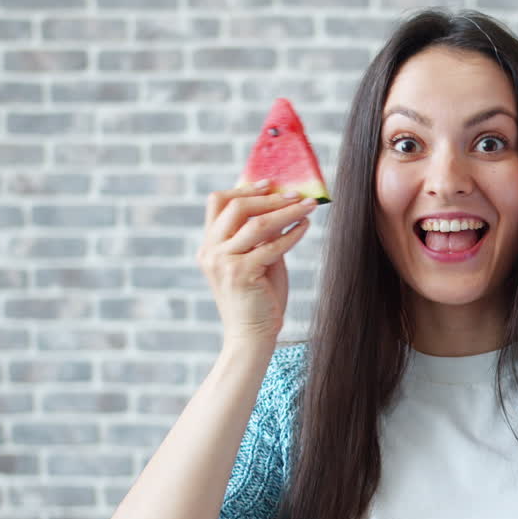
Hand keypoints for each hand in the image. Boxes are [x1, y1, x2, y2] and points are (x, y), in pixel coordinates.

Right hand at [196, 179, 315, 347]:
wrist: (251, 336)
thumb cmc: (257, 299)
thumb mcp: (256, 260)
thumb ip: (261, 237)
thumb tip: (282, 206)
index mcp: (209, 246)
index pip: (218, 203)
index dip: (244, 189)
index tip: (269, 183)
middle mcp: (211, 251)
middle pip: (236, 207)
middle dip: (270, 198)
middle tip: (296, 194)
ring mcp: (223, 262)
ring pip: (257, 224)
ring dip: (286, 211)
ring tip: (308, 206)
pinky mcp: (241, 274)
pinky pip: (272, 246)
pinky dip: (292, 234)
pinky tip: (305, 227)